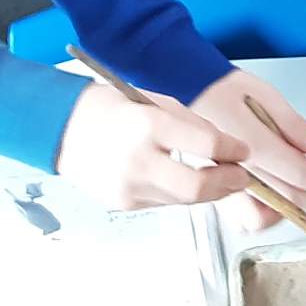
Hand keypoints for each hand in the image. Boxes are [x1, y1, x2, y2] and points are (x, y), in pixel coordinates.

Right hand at [53, 81, 251, 209]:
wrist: (63, 128)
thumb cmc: (111, 108)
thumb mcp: (156, 101)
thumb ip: (192, 125)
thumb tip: (227, 148)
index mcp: (148, 125)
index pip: (206, 145)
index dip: (232, 150)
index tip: (243, 151)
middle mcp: (139, 160)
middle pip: (198, 187)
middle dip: (228, 184)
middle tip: (242, 177)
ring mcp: (129, 187)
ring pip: (184, 199)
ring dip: (209, 192)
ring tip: (222, 179)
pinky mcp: (125, 203)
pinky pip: (164, 202)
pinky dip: (181, 193)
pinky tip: (186, 181)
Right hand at [189, 69, 305, 229]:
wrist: (185, 89)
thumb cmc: (223, 87)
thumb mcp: (265, 94)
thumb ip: (292, 124)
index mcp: (256, 147)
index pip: (303, 176)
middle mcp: (241, 171)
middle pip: (290, 199)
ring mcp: (226, 182)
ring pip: (263, 216)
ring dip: (290, 208)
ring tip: (303, 188)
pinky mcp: (216, 186)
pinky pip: (242, 214)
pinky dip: (263, 211)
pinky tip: (273, 192)